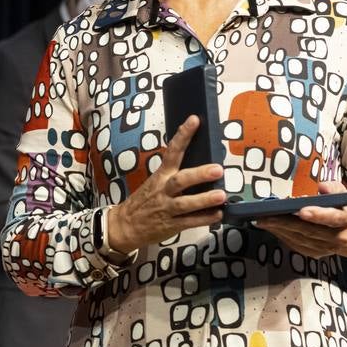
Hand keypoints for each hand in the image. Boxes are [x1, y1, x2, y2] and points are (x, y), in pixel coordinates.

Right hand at [105, 115, 226, 254]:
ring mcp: (166, 209)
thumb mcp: (155, 182)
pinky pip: (189, 222)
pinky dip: (204, 219)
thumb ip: (175, 174)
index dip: (183, 136)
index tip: (194, 120)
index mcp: (160, 176)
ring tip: (221, 195)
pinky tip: (218, 214)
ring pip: (185, 204)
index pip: (172, 151)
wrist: (124, 226)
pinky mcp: (170, 226)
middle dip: (199, 175)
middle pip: (180, 181)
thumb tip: (203, 163)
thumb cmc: (144, 201)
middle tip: (217, 169)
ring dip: (204, 199)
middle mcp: (163, 190)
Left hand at [253, 180, 346, 258]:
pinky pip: (296, 245)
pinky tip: (271, 228)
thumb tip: (322, 188)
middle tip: (266, 216)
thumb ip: (332, 188)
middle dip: (286, 222)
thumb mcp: (339, 191)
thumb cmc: (339, 206)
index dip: (317, 215)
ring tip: (262, 220)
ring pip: (300, 240)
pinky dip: (282, 236)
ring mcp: (327, 248)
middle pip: (309, 230)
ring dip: (279, 230)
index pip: (332, 217)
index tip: (301, 211)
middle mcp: (339, 237)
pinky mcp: (316, 254)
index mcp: (346, 219)